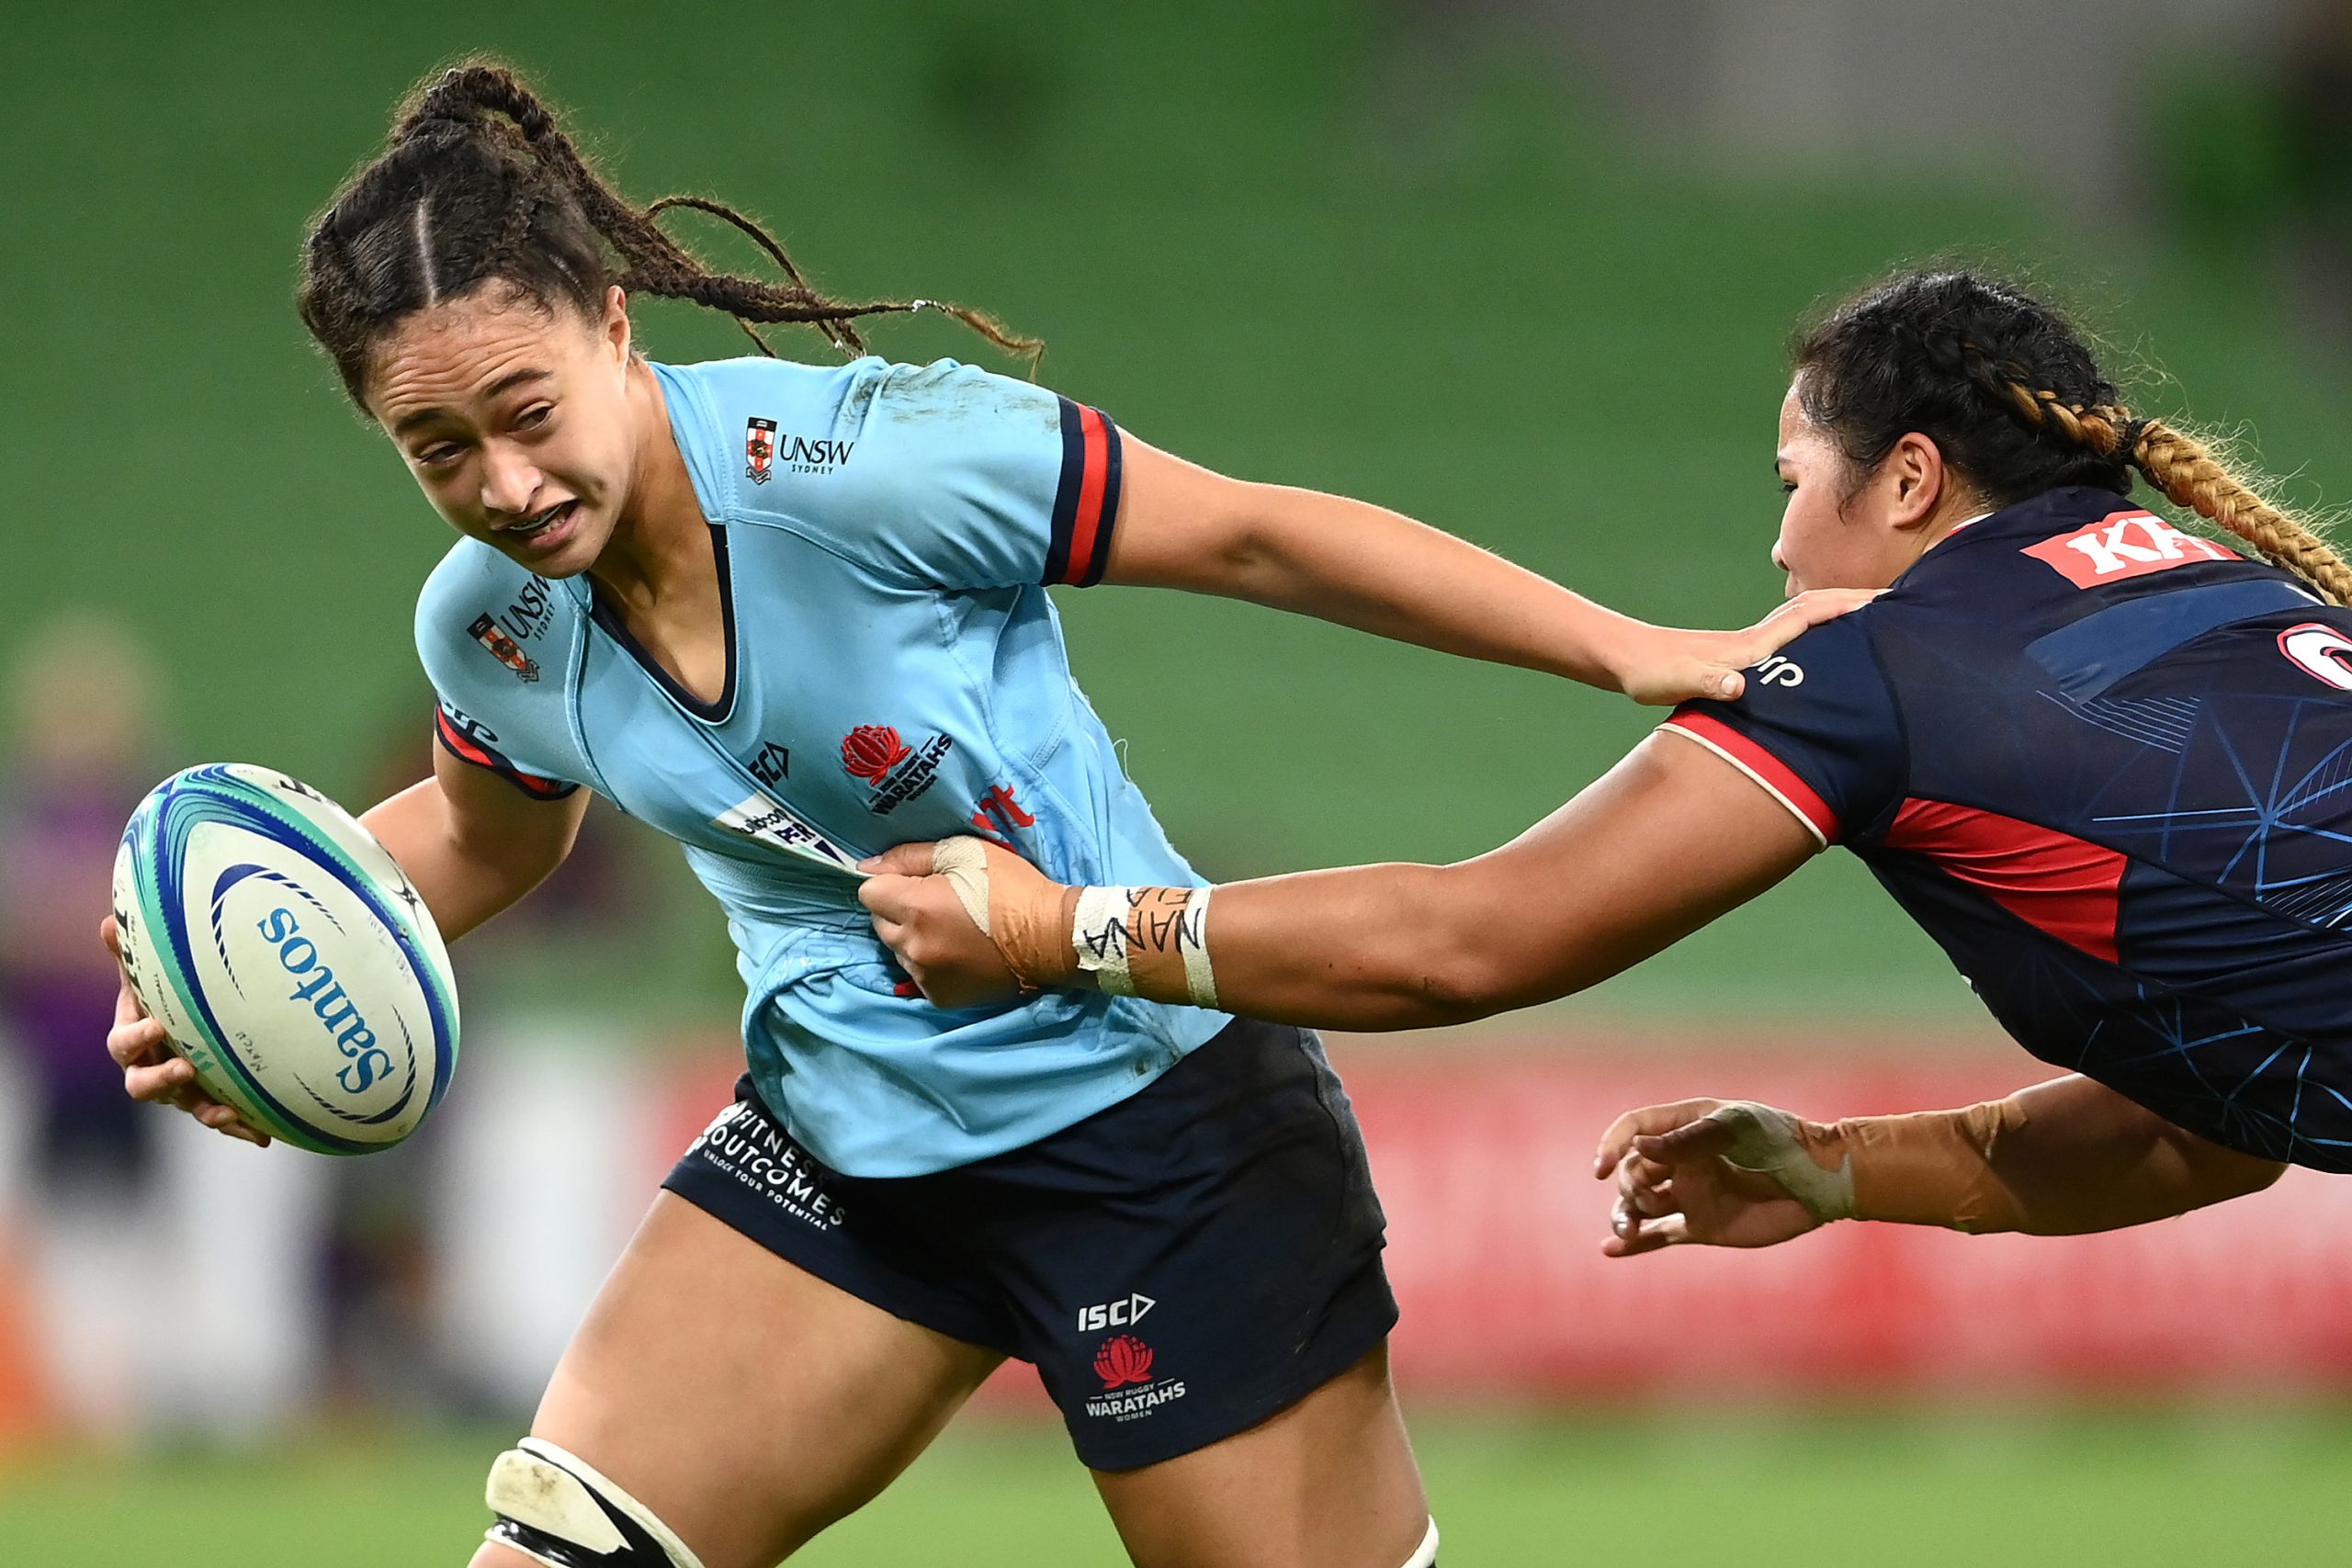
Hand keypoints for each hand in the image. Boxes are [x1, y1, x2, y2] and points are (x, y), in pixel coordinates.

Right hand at [100, 916, 269, 1146]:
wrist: (186, 1022)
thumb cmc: (164, 994)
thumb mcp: (149, 973)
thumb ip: (132, 953)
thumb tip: (110, 920)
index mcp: (133, 1039)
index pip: (123, 1045)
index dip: (135, 1039)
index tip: (156, 1026)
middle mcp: (151, 1069)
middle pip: (142, 1085)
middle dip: (162, 1080)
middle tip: (185, 1068)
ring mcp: (180, 1090)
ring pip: (186, 1107)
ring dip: (205, 1112)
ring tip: (226, 1113)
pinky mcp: (209, 1100)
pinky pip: (221, 1118)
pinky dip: (240, 1127)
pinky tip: (262, 1135)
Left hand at [858, 838, 1074, 1008]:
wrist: (1052, 937)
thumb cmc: (1011, 887)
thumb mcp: (964, 853)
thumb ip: (910, 856)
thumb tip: (868, 867)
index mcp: (915, 908)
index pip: (869, 893)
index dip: (891, 883)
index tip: (917, 882)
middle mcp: (913, 946)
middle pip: (879, 924)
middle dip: (900, 911)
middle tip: (938, 904)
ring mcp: (925, 976)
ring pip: (898, 951)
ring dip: (914, 938)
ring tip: (951, 930)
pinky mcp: (940, 996)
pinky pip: (918, 974)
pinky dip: (930, 963)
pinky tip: (959, 953)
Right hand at [1591, 1097, 1824, 1255]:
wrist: (1822, 1181)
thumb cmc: (1782, 1142)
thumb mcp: (1735, 1129)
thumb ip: (1687, 1140)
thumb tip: (1638, 1148)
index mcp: (1685, 1125)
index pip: (1635, 1129)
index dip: (1613, 1144)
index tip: (1603, 1166)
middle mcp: (1682, 1159)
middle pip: (1633, 1170)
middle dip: (1628, 1184)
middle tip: (1645, 1199)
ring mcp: (1691, 1194)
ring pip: (1641, 1205)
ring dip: (1625, 1216)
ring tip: (1627, 1231)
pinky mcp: (1703, 1225)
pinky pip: (1662, 1235)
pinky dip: (1637, 1244)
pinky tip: (1610, 1249)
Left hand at [1613, 589, 1878, 704]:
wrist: (1625, 659)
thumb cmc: (1649, 673)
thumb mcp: (1677, 682)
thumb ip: (1706, 683)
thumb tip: (1737, 685)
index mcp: (1754, 645)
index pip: (1812, 615)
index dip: (1850, 605)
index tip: (1889, 599)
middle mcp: (1758, 640)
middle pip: (1818, 609)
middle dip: (1857, 602)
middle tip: (1901, 600)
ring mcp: (1751, 646)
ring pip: (1808, 621)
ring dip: (1841, 613)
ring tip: (1877, 619)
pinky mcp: (1742, 657)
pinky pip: (1795, 640)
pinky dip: (1819, 634)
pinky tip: (1826, 650)